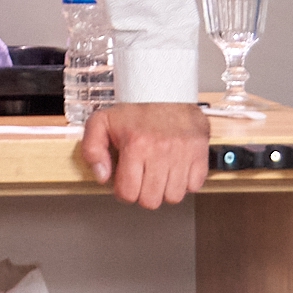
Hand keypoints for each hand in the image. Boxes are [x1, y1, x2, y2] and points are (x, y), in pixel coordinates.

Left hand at [80, 103, 209, 207]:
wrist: (167, 92)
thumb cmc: (135, 109)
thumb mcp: (101, 121)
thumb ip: (92, 149)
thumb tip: (101, 175)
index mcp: (135, 145)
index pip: (128, 193)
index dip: (123, 191)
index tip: (125, 182)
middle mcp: (160, 152)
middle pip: (151, 201)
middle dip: (143, 193)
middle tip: (141, 179)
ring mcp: (183, 155)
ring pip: (173, 197)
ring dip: (164, 190)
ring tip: (158, 174)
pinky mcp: (200, 155)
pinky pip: (194, 187)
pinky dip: (185, 183)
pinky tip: (174, 170)